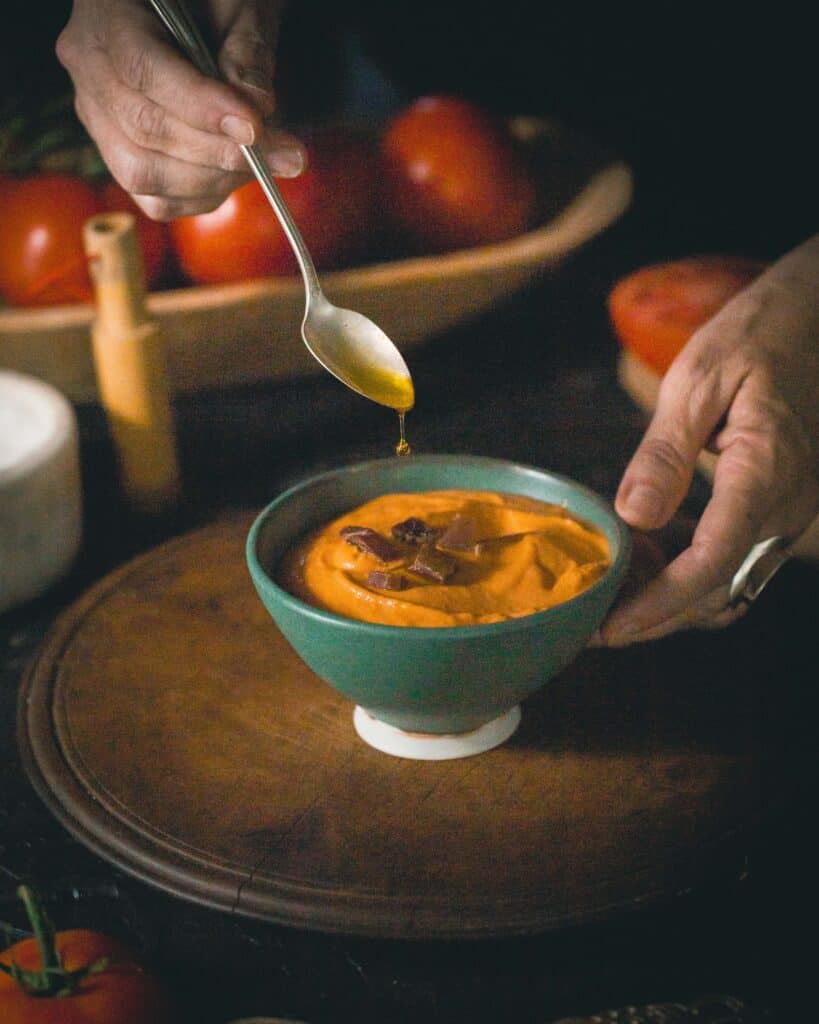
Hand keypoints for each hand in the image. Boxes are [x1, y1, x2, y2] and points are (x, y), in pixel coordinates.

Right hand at [56, 0, 305, 219]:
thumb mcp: (239, 7)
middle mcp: (89, 68)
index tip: (254, 127)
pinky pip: (155, 198)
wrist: (197, 15)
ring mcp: (98, 118)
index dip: (201, 106)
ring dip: (213, 178)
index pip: (143, 70)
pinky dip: (201, 196)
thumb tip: (257, 113)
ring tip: (264, 162)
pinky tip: (235, 174)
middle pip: (142, 127)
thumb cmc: (218, 3)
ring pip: (142, 173)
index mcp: (108, 13)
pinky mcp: (119, 156)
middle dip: (218, 151)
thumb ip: (246, 54)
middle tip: (280, 155)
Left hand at [598, 234, 818, 644]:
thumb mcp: (700, 378)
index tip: (611, 629)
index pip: (712, 562)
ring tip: (612, 589)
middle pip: (719, 587)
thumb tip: (633, 518)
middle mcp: (788, 503)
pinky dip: (691, 567)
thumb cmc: (763, 330)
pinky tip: (648, 551)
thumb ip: (666, 454)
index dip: (660, 605)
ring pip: (729, 579)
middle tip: (595, 623)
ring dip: (672, 596)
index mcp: (767, 471)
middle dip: (657, 615)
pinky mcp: (783, 501)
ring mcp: (791, 507)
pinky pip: (738, 553)